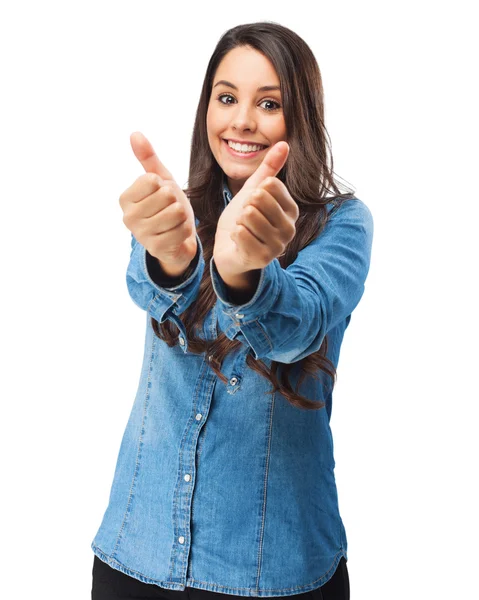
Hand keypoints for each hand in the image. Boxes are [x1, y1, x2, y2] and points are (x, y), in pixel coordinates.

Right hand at [119, 132, 196, 268]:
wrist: (176, 239)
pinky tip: (177, 234)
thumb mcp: (160, 180)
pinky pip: (181, 230)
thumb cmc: (166, 207)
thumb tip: (135, 134)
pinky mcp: (156, 248)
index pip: (152, 180)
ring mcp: (141, 235)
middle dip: (175, 201)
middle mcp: (128, 217)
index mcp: (125, 198)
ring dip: (182, 216)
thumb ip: (148, 158)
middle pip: (166, 195)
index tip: (161, 195)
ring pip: (176, 212)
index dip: (164, 185)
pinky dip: (185, 230)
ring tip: (175, 221)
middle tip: (170, 210)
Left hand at [213, 141, 298, 275]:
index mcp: (292, 210)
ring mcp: (278, 245)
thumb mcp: (254, 190)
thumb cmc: (244, 218)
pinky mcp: (263, 258)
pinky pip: (241, 233)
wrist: (229, 248)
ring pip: (248, 216)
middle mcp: (290, 228)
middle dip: (245, 206)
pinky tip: (239, 240)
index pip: (271, 185)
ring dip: (239, 221)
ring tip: (243, 228)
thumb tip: (284, 143)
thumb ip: (269, 169)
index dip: (254, 190)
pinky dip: (234, 234)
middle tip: (246, 217)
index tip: (253, 202)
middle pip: (259, 199)